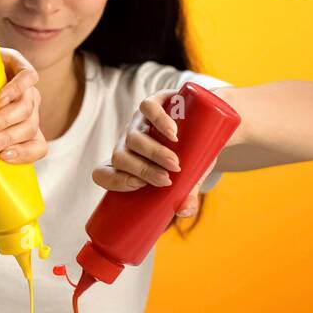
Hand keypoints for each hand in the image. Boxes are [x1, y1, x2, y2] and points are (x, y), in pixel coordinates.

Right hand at [0, 47, 46, 175]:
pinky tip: (1, 98)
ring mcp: (26, 87)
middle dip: (8, 138)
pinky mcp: (18, 63)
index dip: (25, 154)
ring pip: (27, 106)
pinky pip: (28, 76)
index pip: (38, 146)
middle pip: (30, 127)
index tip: (2, 157)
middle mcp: (29, 108)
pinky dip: (16, 88)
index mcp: (24, 128)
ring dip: (6, 119)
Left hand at [90, 89, 211, 217]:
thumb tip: (184, 211)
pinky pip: (148, 107)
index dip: (115, 181)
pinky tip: (173, 133)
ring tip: (175, 164)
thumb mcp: (189, 178)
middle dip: (141, 170)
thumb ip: (186, 195)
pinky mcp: (156, 101)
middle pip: (120, 156)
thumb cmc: (192, 156)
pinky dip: (159, 120)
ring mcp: (140, 121)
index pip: (102, 173)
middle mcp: (129, 141)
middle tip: (166, 180)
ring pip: (132, 137)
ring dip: (152, 153)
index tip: (139, 186)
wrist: (209, 124)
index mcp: (127, 161)